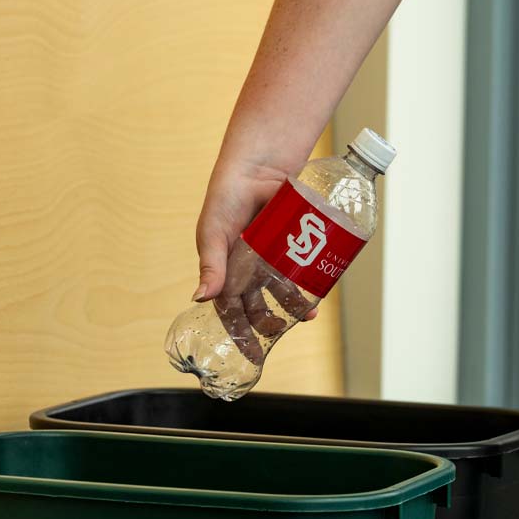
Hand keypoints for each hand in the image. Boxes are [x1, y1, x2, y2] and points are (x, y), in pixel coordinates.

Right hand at [193, 159, 317, 335]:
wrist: (259, 164)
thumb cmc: (226, 197)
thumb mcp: (212, 232)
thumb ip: (209, 265)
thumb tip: (200, 299)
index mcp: (224, 272)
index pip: (231, 311)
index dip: (240, 333)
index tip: (252, 354)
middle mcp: (247, 270)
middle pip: (259, 306)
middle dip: (270, 322)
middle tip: (281, 328)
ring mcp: (271, 259)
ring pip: (283, 292)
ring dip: (294, 306)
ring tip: (306, 314)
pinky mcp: (293, 247)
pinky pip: (301, 271)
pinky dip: (309, 283)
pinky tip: (318, 292)